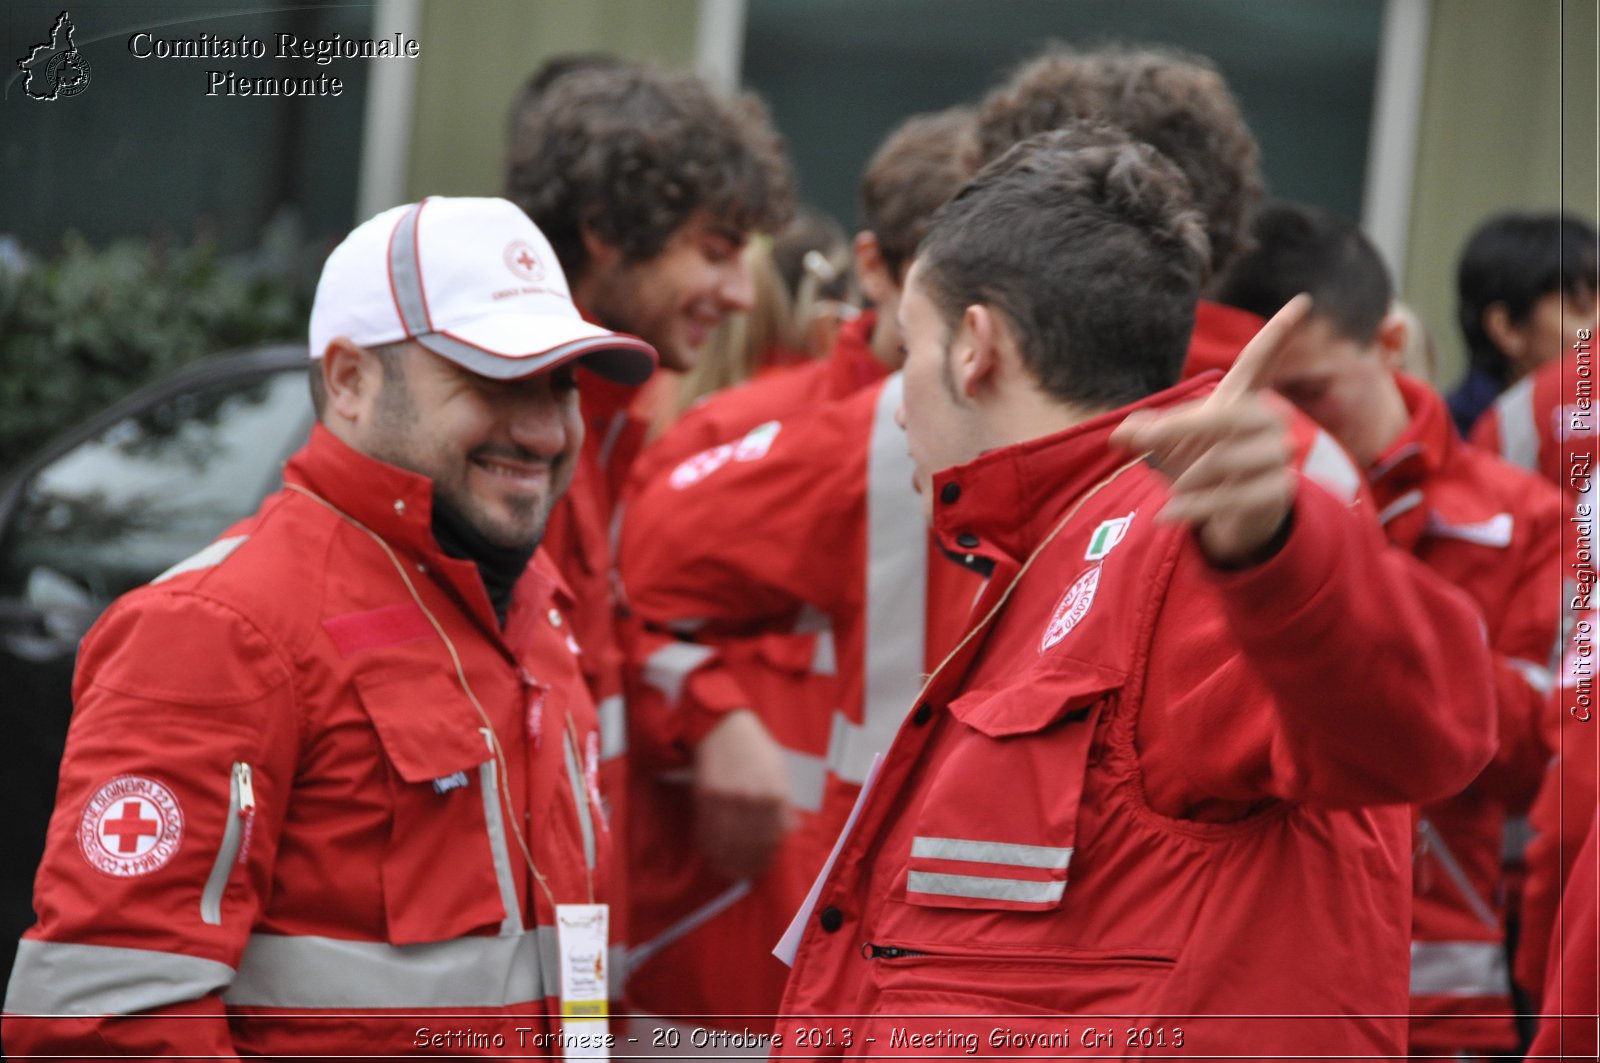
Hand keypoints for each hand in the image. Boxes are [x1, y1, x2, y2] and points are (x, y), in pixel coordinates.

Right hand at [692, 709, 793, 879]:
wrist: (724, 729)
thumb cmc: (756, 750)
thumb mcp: (780, 772)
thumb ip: (786, 804)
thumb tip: (793, 830)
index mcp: (774, 793)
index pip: (772, 838)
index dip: (766, 856)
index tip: (762, 866)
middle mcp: (751, 799)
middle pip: (750, 844)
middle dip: (747, 864)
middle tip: (745, 874)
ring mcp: (727, 798)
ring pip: (728, 842)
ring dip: (727, 861)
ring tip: (728, 870)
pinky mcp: (706, 796)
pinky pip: (708, 830)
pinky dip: (710, 847)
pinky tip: (713, 854)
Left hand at [1109, 295, 1312, 566]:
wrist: (1226, 517)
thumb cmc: (1197, 467)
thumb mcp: (1167, 447)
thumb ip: (1146, 432)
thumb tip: (1121, 433)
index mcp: (1242, 400)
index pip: (1260, 361)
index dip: (1278, 333)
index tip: (1302, 301)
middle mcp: (1268, 420)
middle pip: (1228, 415)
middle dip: (1182, 428)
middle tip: (1146, 443)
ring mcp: (1278, 454)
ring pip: (1226, 459)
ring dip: (1190, 475)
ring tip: (1176, 487)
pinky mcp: (1278, 490)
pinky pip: (1234, 495)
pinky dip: (1195, 505)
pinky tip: (1170, 512)